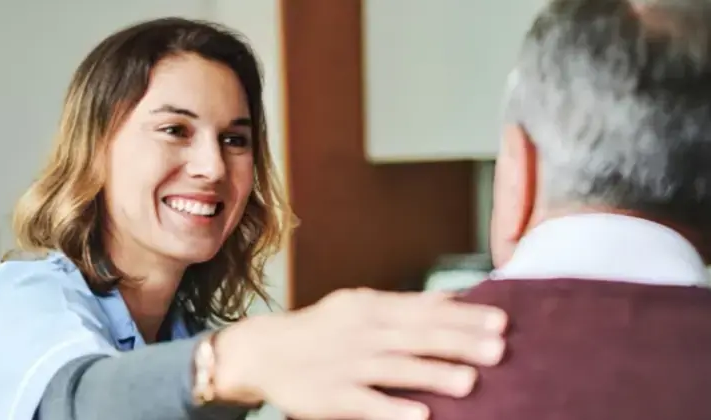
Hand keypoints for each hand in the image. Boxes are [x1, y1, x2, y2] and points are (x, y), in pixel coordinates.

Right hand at [213, 288, 506, 419]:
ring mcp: (345, 365)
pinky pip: (365, 403)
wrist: (263, 351)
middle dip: (458, 342)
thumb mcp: (359, 306)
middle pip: (415, 336)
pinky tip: (421, 416)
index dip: (463, 316)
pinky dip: (392, 409)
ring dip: (432, 374)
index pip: (423, 309)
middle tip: (499, 348)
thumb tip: (456, 301)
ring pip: (394, 368)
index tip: (501, 321)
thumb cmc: (322, 330)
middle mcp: (360, 332)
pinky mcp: (330, 396)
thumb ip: (405, 306)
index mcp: (369, 306)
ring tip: (470, 382)